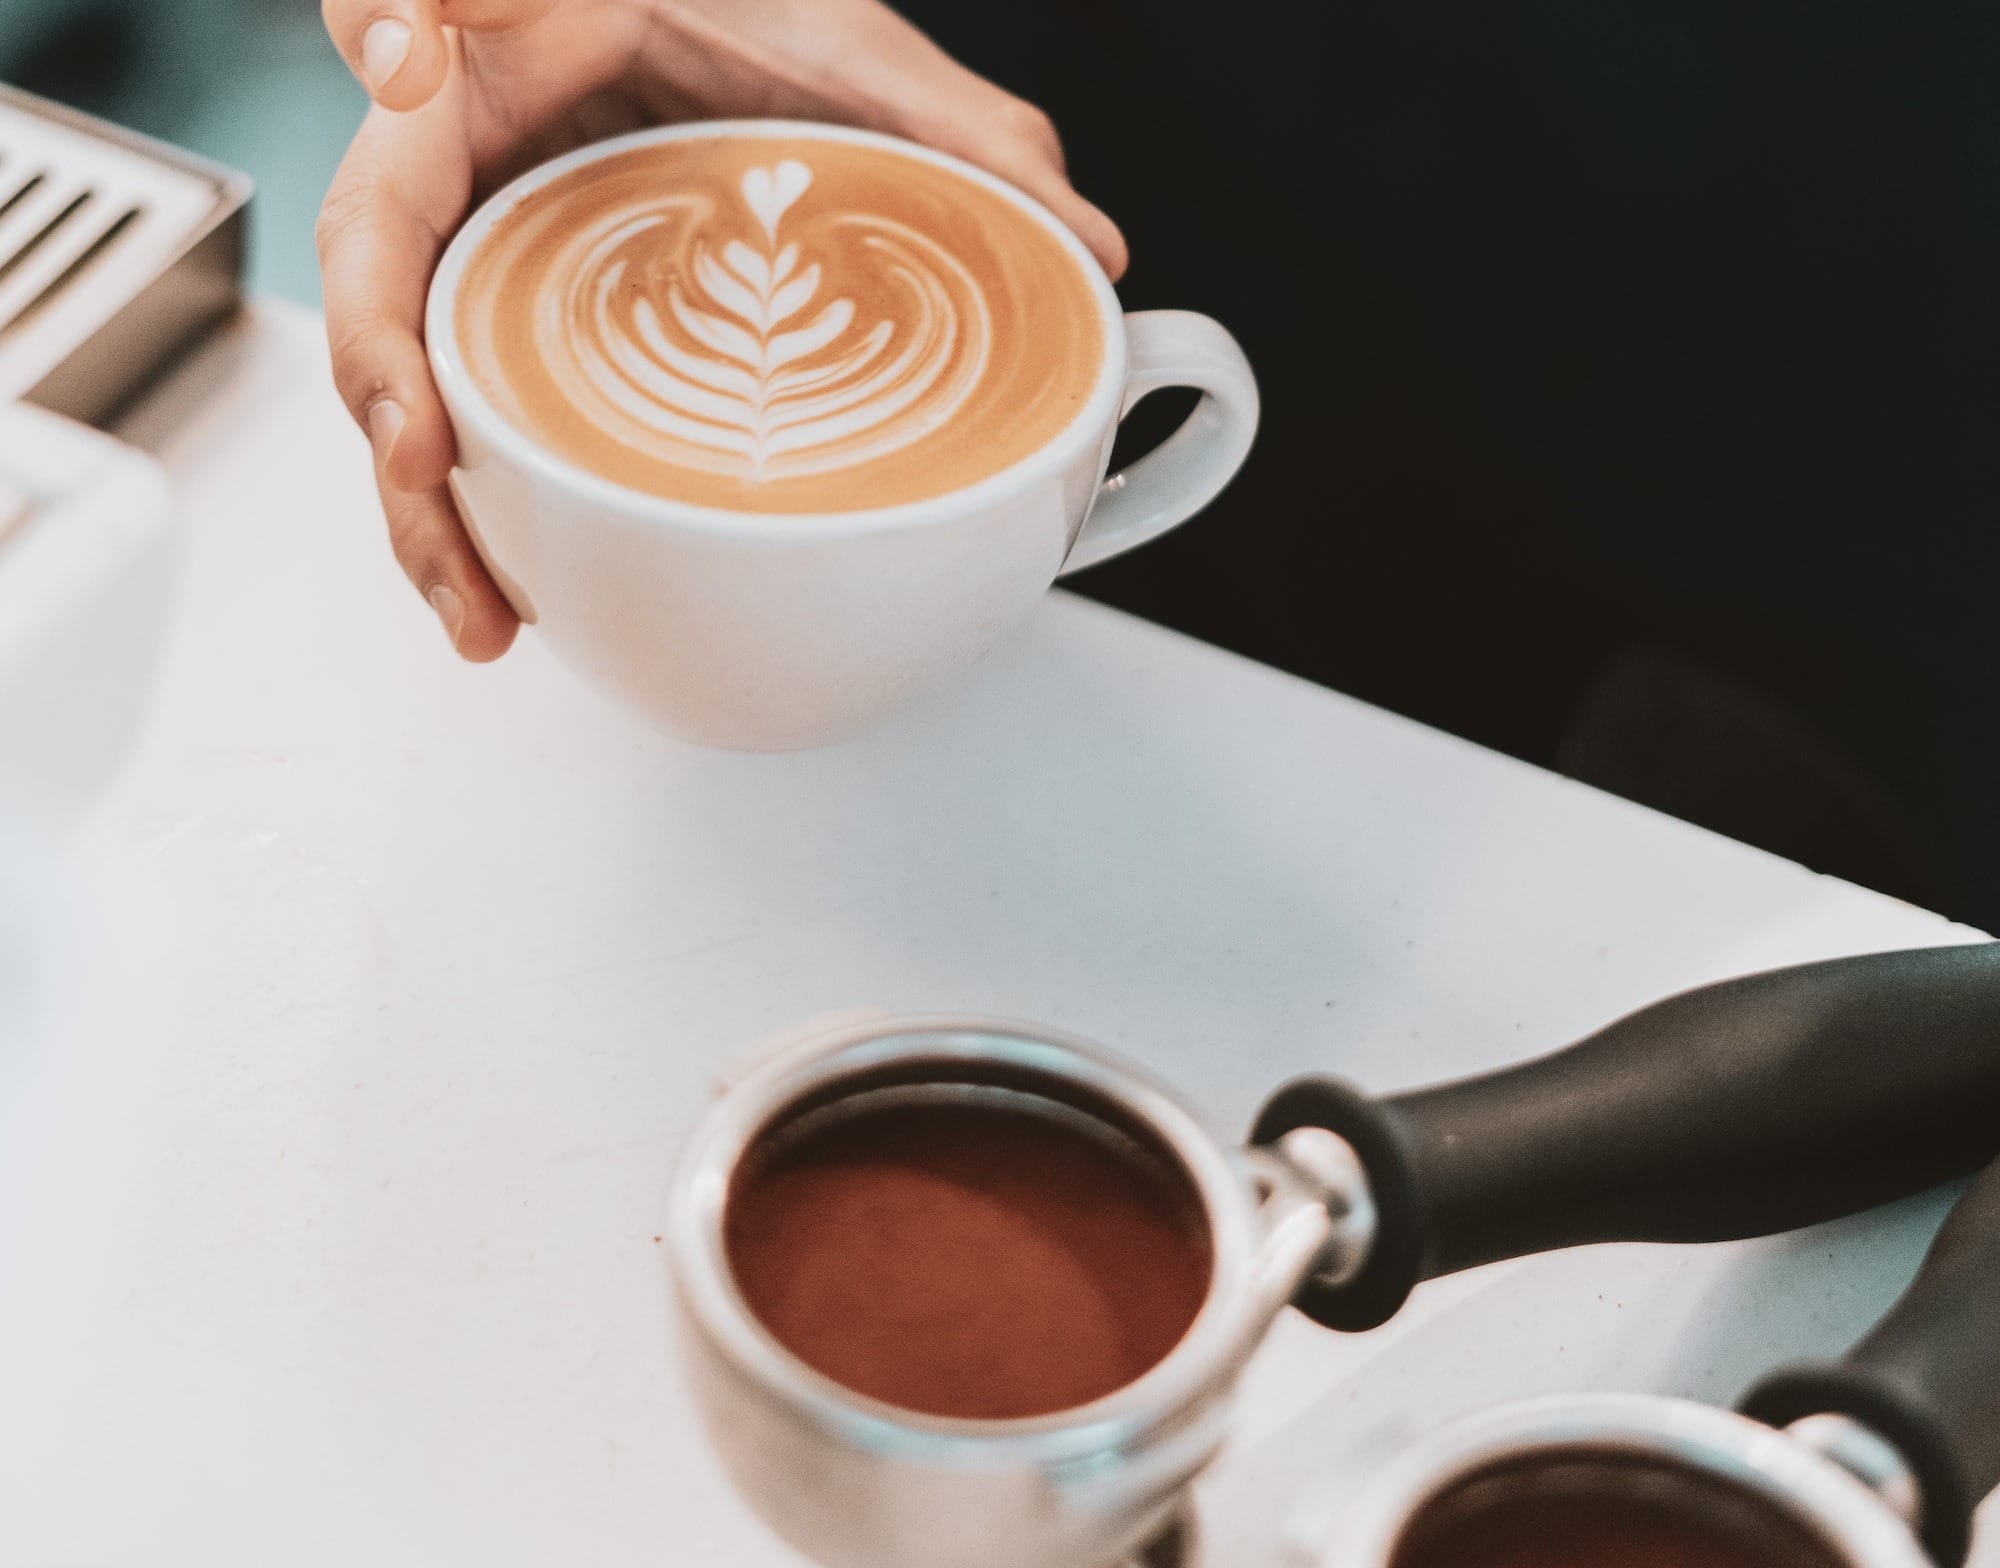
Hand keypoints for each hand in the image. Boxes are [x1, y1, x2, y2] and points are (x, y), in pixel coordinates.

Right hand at [317, 0, 1126, 660]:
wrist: (748, 64)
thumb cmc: (771, 30)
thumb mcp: (866, 61)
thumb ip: (969, 134)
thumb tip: (1090, 251)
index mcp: (531, 40)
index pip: (409, 10)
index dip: (382, 26)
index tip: (407, 57)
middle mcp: (480, 151)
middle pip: (380, 260)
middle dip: (385, 383)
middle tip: (429, 484)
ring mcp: (489, 251)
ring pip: (409, 371)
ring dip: (424, 503)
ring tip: (483, 616)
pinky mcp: (517, 333)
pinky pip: (472, 418)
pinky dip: (484, 511)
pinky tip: (518, 598)